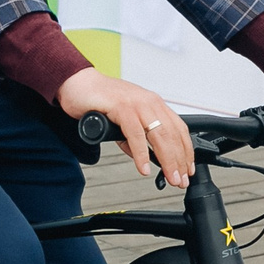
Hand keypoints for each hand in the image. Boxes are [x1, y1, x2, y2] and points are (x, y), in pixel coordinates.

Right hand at [58, 66, 192, 182]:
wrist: (76, 83)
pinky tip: (144, 167)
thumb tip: (141, 157)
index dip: (186, 151)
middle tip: (180, 180)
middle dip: (179, 160)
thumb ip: (133, 139)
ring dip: (167, 159)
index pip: (178, 129)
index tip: (187, 169)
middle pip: (172, 135)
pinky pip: (135, 134)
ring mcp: (136, 103)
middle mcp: (149, 102)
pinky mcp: (121, 107)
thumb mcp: (124, 119)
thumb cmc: (99, 99)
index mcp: (153, 104)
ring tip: (170, 177)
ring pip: (159, 135)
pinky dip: (141, 153)